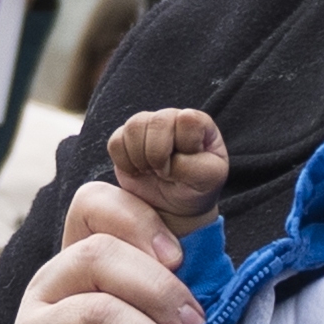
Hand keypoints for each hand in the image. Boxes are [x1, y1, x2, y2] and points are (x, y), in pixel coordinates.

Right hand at [103, 108, 228, 230]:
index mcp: (198, 123)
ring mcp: (146, 125)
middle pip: (157, 122)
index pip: (187, 119)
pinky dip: (124, 163)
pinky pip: (115, 142)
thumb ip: (193, 165)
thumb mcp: (208, 179)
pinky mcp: (124, 138)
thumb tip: (168, 159)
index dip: (183, 145)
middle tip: (164, 173)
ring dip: (140, 158)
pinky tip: (137, 171)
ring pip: (133, 127)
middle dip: (158, 155)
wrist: (174, 205)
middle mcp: (171, 117)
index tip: (185, 164)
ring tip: (151, 171)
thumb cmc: (196, 188)